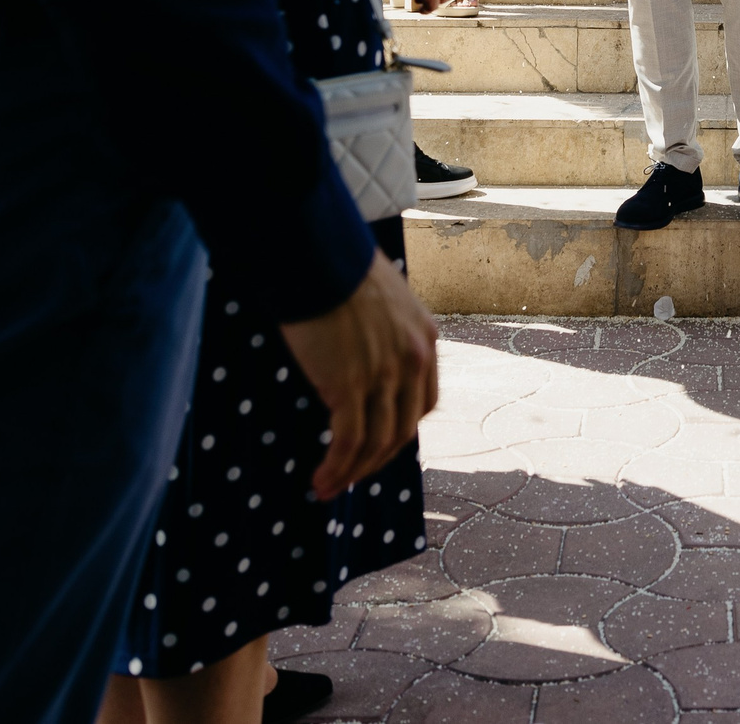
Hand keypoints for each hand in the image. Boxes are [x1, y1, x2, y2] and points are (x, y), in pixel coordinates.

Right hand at [278, 249, 438, 498]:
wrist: (315, 252)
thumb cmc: (334, 265)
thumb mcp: (377, 297)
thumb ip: (380, 328)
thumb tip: (356, 346)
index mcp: (424, 337)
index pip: (423, 402)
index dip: (400, 429)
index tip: (377, 445)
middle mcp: (413, 359)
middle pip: (404, 429)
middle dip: (377, 460)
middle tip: (352, 475)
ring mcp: (383, 374)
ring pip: (377, 442)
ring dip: (353, 472)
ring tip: (329, 488)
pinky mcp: (350, 384)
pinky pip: (348, 441)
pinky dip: (337, 466)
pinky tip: (321, 479)